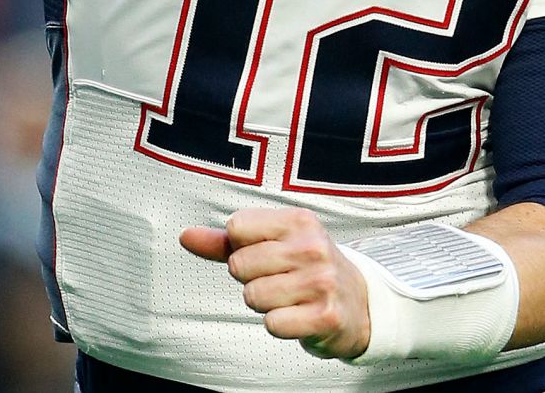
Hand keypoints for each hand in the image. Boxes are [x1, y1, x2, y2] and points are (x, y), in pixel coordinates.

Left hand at [180, 208, 371, 359]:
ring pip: (253, 296)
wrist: (358, 304)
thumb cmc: (305, 269)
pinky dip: (280, 324)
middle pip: (240, 265)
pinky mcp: (326, 316)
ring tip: (290, 298)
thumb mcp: (271, 244)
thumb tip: (185, 236)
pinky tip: (298, 316)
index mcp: (298, 220)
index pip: (236, 228)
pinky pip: (272, 324)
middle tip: (280, 279)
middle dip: (252, 279)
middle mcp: (312, 246)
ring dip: (265, 304)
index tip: (265, 254)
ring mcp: (321, 281)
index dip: (241, 248)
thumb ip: (225, 242)